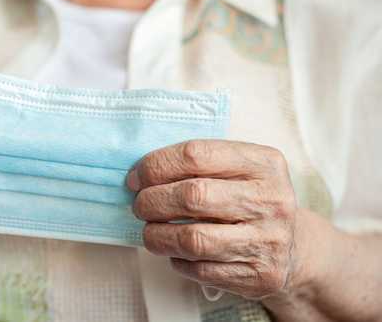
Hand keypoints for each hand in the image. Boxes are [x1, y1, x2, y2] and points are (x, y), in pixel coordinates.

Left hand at [127, 140, 298, 298]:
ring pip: (193, 239)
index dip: (156, 165)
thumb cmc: (248, 200)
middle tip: (140, 205)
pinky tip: (175, 251)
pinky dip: (176, 260)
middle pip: (192, 196)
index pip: (196, 155)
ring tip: (150, 231)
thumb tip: (140, 175)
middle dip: (152, 201)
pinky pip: (200, 269)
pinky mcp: (260, 275)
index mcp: (264, 163)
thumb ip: (198, 165)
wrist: (293, 248)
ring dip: (157, 235)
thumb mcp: (238, 170)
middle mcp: (271, 200)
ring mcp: (268, 240)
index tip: (137, 177)